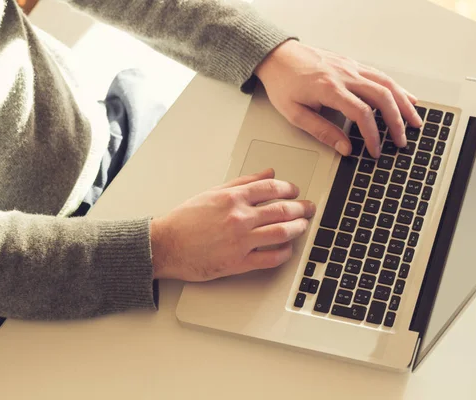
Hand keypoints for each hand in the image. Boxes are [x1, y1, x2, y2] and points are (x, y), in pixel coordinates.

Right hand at [150, 169, 314, 280]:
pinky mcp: (238, 262)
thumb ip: (244, 182)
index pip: (272, 188)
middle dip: (302, 208)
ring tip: (303, 226)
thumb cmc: (185, 220)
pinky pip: (270, 258)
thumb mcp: (213, 192)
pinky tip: (287, 249)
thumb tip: (268, 173)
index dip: (289, 188)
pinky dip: (284, 253)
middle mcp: (240, 217)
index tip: (295, 191)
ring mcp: (241, 241)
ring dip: (298, 228)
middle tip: (309, 208)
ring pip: (282, 232)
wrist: (166, 245)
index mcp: (233, 198)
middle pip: (283, 210)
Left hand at [255, 40, 422, 157]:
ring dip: (404, 103)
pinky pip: (380, 76)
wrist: (277, 56)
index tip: (376, 150)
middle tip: (402, 141)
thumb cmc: (282, 83)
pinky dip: (396, 88)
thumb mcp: (295, 113)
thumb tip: (345, 149)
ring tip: (415, 121)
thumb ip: (322, 132)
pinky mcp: (352, 64)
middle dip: (396, 121)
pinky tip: (406, 98)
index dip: (373, 134)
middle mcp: (344, 74)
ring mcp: (350, 67)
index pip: (361, 113)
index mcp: (329, 88)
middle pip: (382, 96)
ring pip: (386, 83)